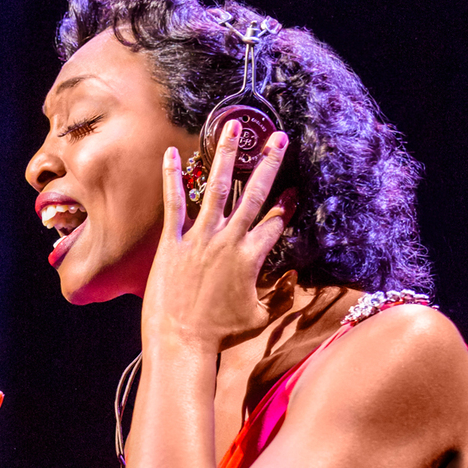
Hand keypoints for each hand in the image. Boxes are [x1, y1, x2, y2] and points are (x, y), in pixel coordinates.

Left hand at [142, 120, 295, 353]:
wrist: (181, 340)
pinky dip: (173, 177)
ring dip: (227, 155)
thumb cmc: (220, 334)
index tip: (295, 189)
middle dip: (269, 164)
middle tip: (279, 138)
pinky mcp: (173, 241)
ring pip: (218, 188)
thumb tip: (295, 282)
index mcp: (252, 258)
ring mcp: (200, 238)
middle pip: (255, 194)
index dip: (287, 205)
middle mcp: (229, 240)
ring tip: (233, 127)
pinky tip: (172, 153)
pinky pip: (174, 203)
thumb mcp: (259, 317)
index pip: (275, 223)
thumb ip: (281, 297)